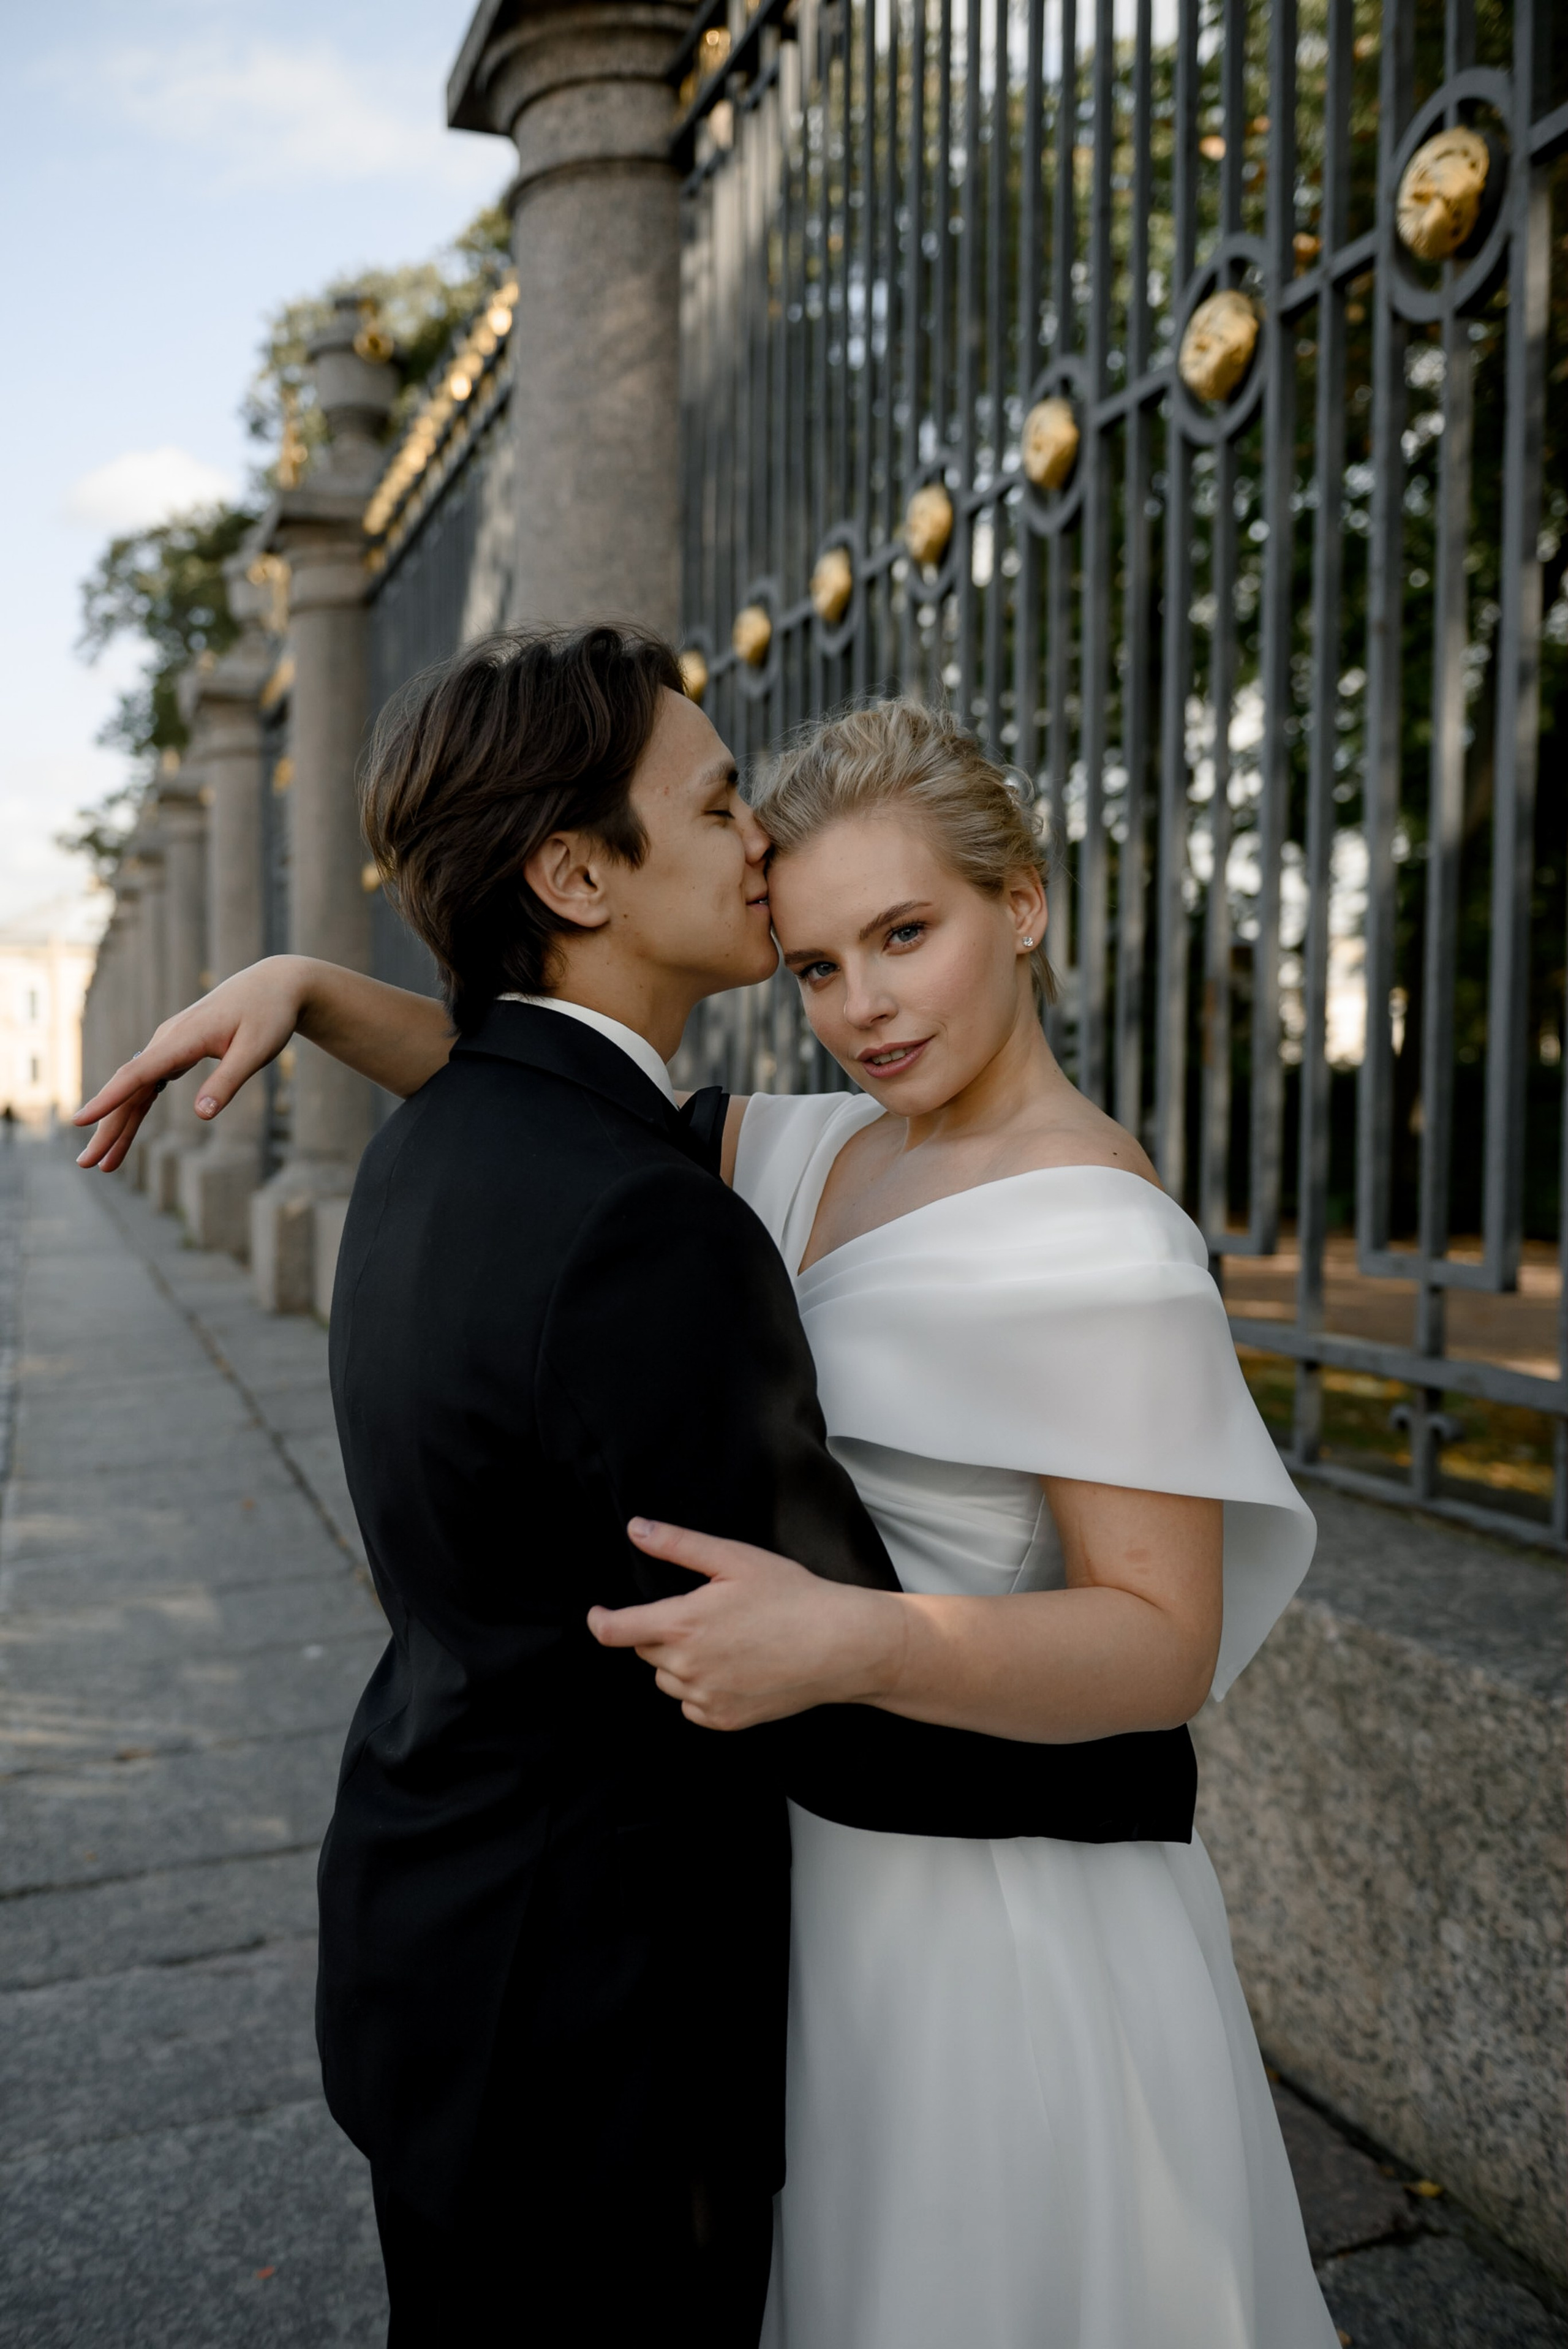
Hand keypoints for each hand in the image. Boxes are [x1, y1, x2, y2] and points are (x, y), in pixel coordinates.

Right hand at [74, 956, 310, 1171]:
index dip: (108, 1099)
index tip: (80, 1120)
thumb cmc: (268, 1016)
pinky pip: (149, 1083)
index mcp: (182, 1039)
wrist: (273, 984)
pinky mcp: (176, 1051)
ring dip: (118, 1124)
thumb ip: (227, 1081)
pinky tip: (124, 1131)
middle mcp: (167, 1040)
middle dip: (107, 1127)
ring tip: (105, 1163)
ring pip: (136, 1089)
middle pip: (129, 1088)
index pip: (137, 1073)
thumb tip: (202, 1114)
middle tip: (86, 1164)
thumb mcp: (256, 1050)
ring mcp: (169, 1045)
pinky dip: (136, 1108)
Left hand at [586, 1518, 903, 1729]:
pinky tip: (733, 1668)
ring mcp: (706, 1699)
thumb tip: (635, 1529)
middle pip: (645, 1651)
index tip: (599, 1614)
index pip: (615, 1632)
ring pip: (667, 1680)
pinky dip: (700, 1689)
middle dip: (659, 1632)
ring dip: (678, 1662)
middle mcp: (687, 1668)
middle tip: (702, 1614)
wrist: (840, 1646)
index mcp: (683, 1624)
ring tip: (723, 1641)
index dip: (600, 1621)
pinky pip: (692, 1706)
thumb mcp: (734, 1559)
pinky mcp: (725, 1721)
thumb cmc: (791, 1596)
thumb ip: (678, 1545)